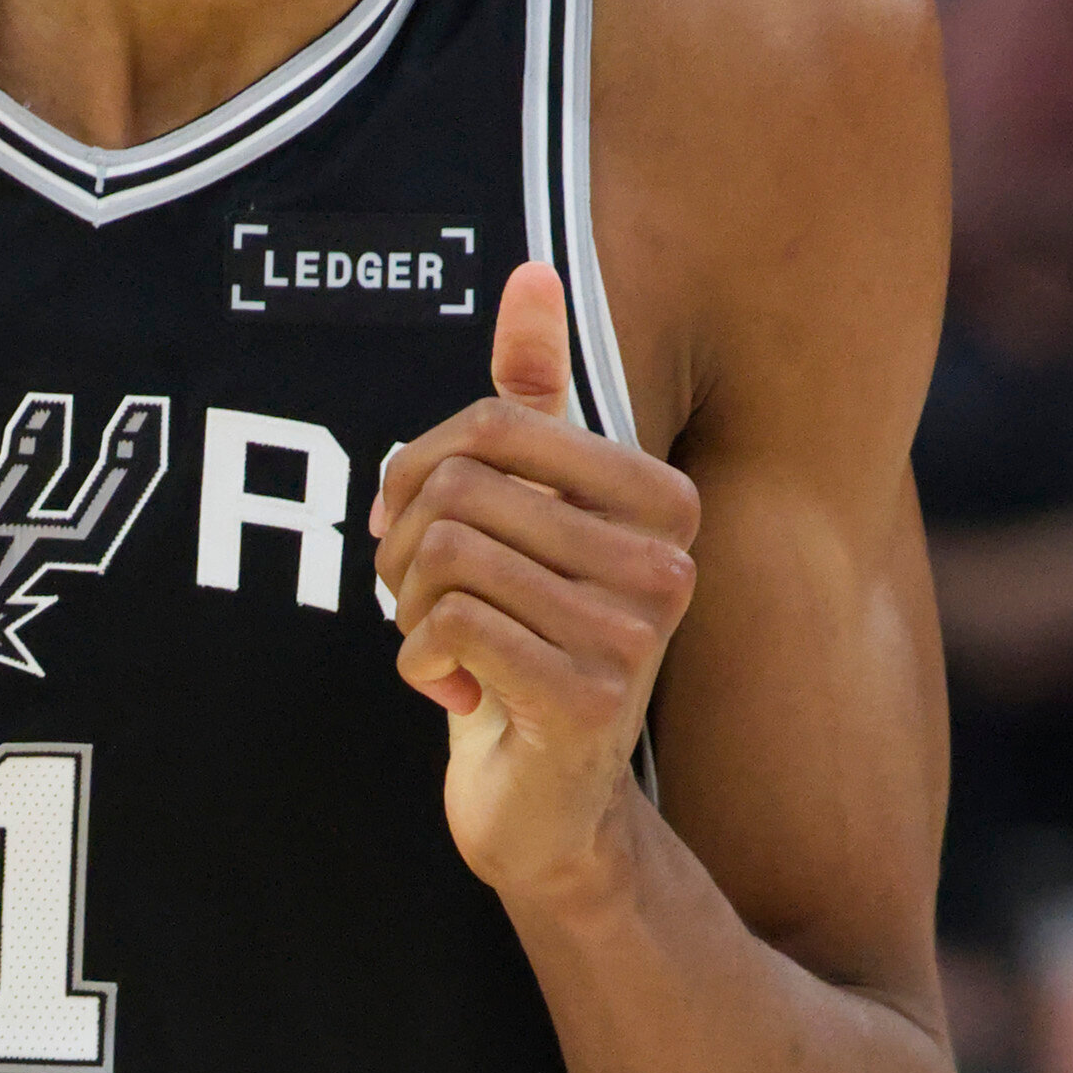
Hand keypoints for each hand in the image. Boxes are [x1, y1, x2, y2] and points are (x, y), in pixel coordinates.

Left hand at [373, 260, 701, 900]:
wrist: (545, 800)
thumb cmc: (531, 642)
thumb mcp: (529, 513)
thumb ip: (536, 398)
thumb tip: (533, 272)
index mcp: (664, 503)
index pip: (501, 421)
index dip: (422, 465)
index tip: (411, 521)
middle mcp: (668, 566)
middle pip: (463, 486)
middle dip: (404, 545)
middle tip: (416, 601)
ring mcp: (634, 638)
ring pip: (449, 556)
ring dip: (407, 610)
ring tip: (439, 647)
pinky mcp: (585, 701)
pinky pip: (450, 627)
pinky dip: (418, 661)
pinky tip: (452, 693)